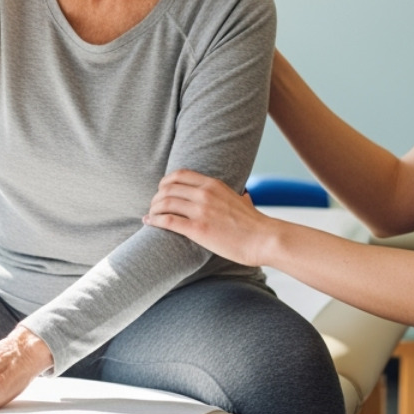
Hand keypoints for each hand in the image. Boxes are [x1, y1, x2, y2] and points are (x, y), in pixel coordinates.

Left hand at [145, 170, 279, 266]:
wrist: (264, 239)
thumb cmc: (255, 224)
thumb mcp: (243, 201)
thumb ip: (236, 196)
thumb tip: (243, 196)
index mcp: (214, 184)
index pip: (179, 174)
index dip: (165, 182)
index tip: (161, 191)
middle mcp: (205, 194)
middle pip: (168, 188)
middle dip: (156, 196)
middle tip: (154, 205)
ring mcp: (201, 211)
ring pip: (165, 203)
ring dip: (153, 208)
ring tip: (150, 215)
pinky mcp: (198, 229)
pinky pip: (168, 221)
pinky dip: (154, 220)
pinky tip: (149, 222)